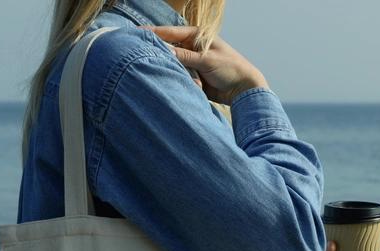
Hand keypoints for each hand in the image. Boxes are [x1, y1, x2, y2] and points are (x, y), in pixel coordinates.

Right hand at [137, 24, 268, 104]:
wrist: (243, 90)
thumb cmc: (230, 69)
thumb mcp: (207, 60)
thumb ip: (186, 57)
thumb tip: (165, 51)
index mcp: (196, 37)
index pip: (170, 33)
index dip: (153, 33)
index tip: (137, 32)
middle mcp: (191, 48)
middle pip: (168, 49)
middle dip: (158, 54)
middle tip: (139, 55)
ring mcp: (190, 64)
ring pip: (172, 65)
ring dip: (172, 72)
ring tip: (166, 75)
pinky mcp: (191, 78)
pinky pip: (178, 78)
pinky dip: (177, 81)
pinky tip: (173, 83)